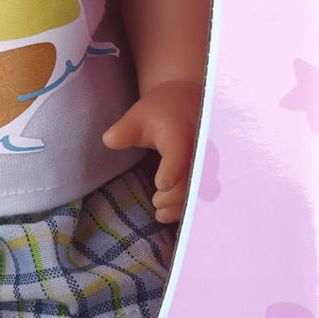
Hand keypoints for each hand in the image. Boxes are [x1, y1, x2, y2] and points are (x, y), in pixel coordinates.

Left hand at [102, 79, 203, 222]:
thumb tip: (109, 140)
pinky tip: (170, 213)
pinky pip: (203, 192)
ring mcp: (209, 162)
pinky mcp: (209, 172)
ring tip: (160, 213)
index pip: (180, 153)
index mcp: (183, 133)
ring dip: (183, 205)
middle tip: (156, 201)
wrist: (188, 104)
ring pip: (202, 189)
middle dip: (176, 195)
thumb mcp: (139, 116)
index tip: (161, 184)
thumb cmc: (161, 112)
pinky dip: (188, 205)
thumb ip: (125, 130)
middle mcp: (202, 149)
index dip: (173, 170)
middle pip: (194, 178)